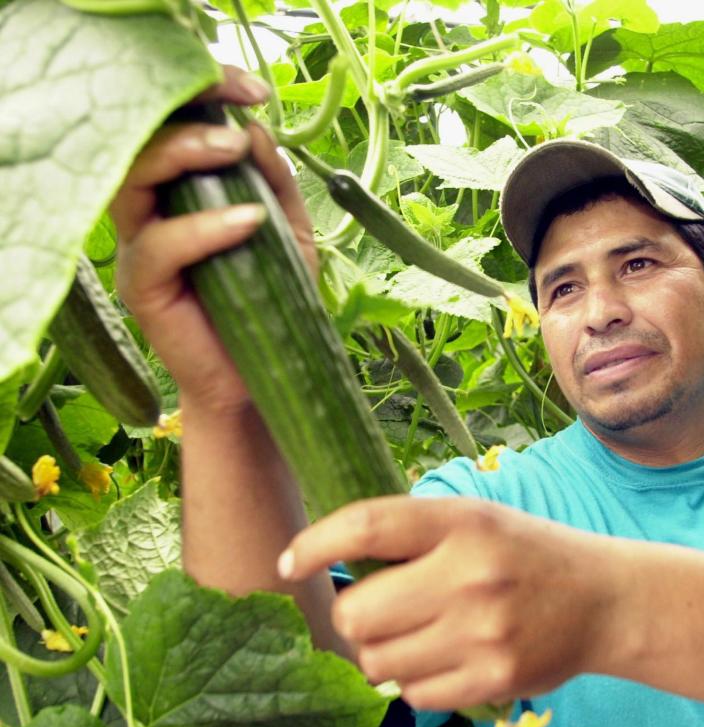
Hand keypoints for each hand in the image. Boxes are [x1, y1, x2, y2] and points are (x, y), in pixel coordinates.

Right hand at [111, 66, 315, 413]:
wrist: (264, 375)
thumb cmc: (272, 303)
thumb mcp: (289, 235)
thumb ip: (277, 186)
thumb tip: (259, 132)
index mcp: (182, 194)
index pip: (173, 131)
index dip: (203, 98)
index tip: (252, 91)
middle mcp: (153, 214)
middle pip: (141, 145)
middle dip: (188, 119)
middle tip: (239, 120)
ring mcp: (143, 249)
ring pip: (131, 182)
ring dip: (183, 156)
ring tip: (234, 151)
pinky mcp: (142, 287)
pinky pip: (159, 246)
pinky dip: (203, 226)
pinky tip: (248, 219)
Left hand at [278, 497, 617, 710]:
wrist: (602, 599)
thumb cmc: (524, 552)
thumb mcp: (475, 518)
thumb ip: (413, 533)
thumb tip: (333, 559)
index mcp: (462, 521)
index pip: (367, 527)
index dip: (316, 544)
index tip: (291, 561)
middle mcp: (470, 575)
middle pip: (358, 614)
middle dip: (355, 615)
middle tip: (377, 608)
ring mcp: (482, 633)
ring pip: (378, 662)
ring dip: (382, 651)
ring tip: (415, 632)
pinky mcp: (492, 680)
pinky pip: (413, 694)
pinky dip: (414, 680)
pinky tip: (443, 655)